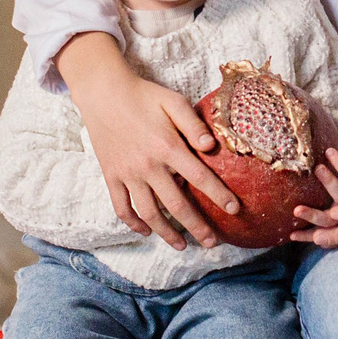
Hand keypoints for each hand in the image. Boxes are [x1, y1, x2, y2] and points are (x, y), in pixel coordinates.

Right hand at [57, 33, 238, 249]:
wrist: (103, 92)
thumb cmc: (143, 95)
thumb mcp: (173, 101)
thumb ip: (193, 125)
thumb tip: (211, 147)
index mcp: (167, 147)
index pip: (200, 178)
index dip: (219, 196)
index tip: (234, 210)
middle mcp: (148, 166)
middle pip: (177, 205)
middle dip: (197, 227)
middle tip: (212, 243)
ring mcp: (127, 174)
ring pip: (149, 213)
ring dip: (167, 233)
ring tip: (182, 246)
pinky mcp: (111, 176)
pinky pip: (122, 207)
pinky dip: (133, 224)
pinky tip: (146, 231)